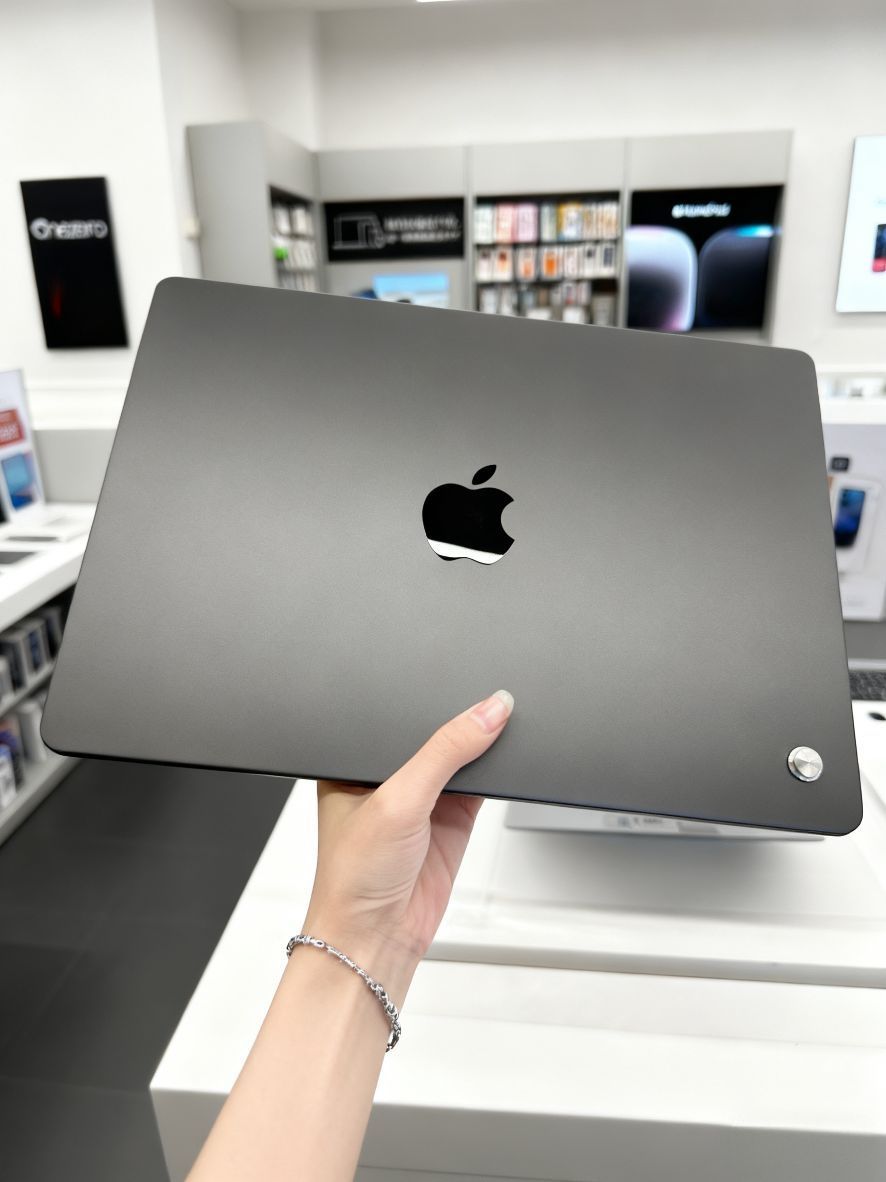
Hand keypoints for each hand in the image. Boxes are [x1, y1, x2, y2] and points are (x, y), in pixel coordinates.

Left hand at [302, 690, 513, 999]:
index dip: (430, 696)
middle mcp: (390, 775)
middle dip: (462, 720)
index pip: (401, 713)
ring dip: (483, 744)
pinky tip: (507, 757)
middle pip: (436, 732)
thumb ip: (444, 752)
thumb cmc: (353, 877)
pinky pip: (482, 783)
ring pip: (463, 755)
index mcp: (356, 758)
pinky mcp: (453, 818)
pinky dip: (497, 771)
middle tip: (493, 701)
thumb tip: (486, 712)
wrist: (378, 939)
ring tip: (504, 724)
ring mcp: (424, 797)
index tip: (465, 681)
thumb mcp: (397, 799)